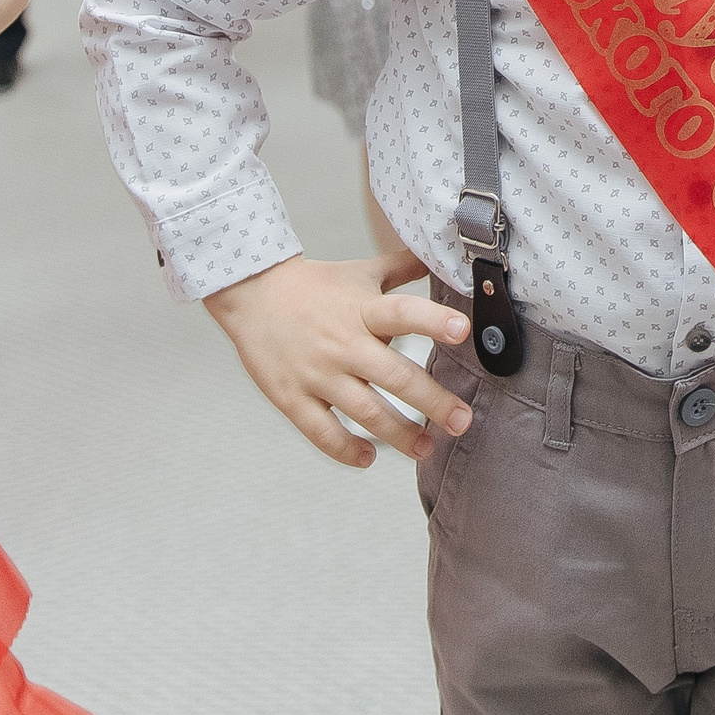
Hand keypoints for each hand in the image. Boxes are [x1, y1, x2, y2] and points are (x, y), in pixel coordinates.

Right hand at [202, 248, 474, 467]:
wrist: (251, 294)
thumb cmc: (314, 284)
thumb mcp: (361, 271)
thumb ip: (403, 268)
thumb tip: (443, 257)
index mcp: (362, 309)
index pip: (403, 312)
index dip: (433, 320)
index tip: (463, 330)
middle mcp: (343, 343)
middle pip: (394, 376)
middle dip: (433, 402)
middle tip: (462, 421)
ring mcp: (317, 374)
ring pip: (364, 411)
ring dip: (399, 433)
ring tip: (426, 449)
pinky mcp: (291, 397)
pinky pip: (322, 431)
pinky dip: (346, 449)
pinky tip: (368, 457)